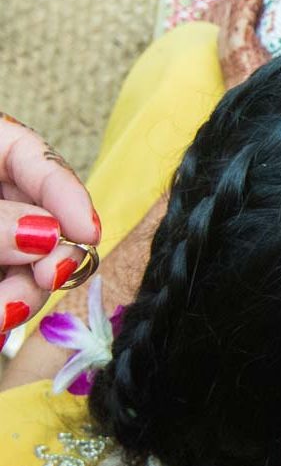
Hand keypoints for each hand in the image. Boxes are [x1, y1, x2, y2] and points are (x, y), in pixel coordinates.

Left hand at [0, 113, 99, 336]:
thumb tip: (47, 236)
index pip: (31, 156)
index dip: (65, 192)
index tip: (87, 232)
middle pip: (37, 219)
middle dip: (47, 256)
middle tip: (48, 280)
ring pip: (23, 265)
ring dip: (21, 296)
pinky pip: (3, 288)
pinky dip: (1, 309)